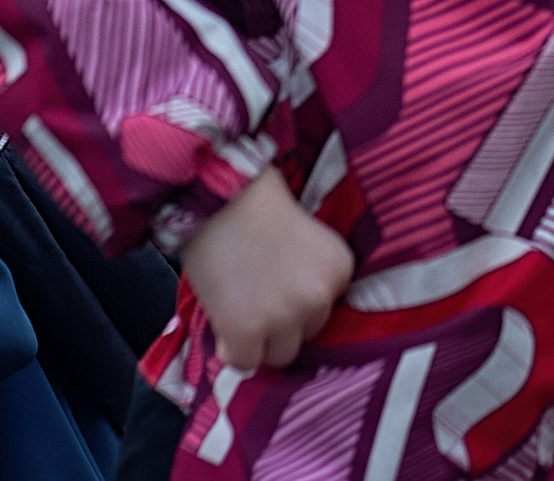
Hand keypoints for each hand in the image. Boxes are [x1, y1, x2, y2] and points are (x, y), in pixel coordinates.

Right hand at [180, 170, 354, 370]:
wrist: (214, 191)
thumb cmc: (253, 200)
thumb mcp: (302, 233)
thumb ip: (306, 272)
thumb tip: (292, 309)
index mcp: (339, 268)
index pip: (326, 307)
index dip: (297, 299)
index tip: (275, 283)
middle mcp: (319, 295)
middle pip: (307, 333)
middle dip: (282, 321)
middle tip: (253, 294)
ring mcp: (284, 316)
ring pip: (279, 355)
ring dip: (259, 339)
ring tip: (236, 306)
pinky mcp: (247, 331)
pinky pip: (243, 362)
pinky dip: (230, 346)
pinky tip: (221, 320)